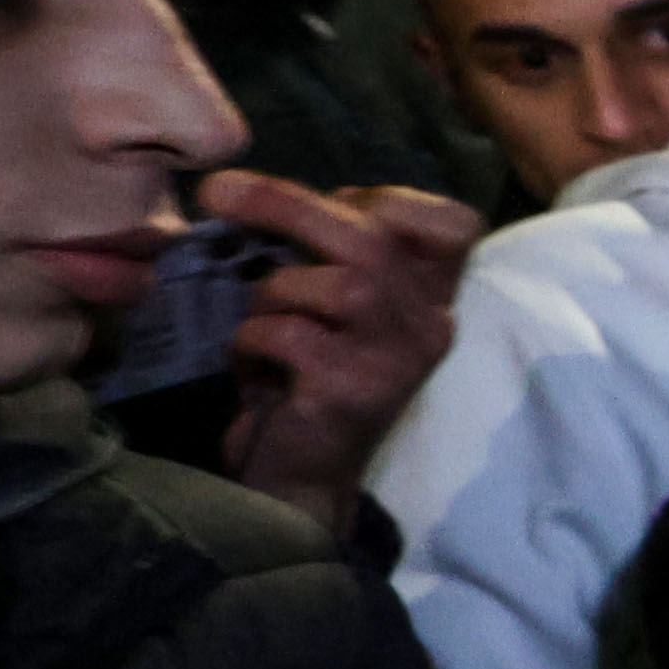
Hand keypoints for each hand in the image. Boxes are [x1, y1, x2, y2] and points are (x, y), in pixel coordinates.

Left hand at [201, 171, 475, 541]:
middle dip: (287, 203)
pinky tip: (256, 369)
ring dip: (272, 294)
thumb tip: (267, 197)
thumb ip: (331, 255)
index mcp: (430, 298)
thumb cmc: (306, 381)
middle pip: (374, 240)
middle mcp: (429, 326)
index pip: (453, 226)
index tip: (337, 202)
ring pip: (338, 285)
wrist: (297, 478)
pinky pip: (291, 335)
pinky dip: (253, 342)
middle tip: (216, 191)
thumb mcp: (332, 308)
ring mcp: (396, 362)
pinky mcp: (354, 394)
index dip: (392, 200)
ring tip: (257, 325)